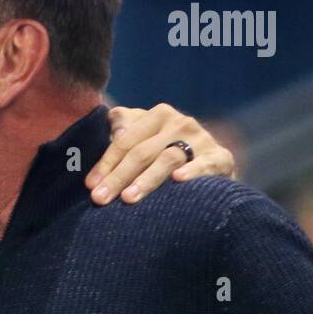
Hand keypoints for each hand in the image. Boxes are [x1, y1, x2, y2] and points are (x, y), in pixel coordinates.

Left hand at [85, 103, 236, 205]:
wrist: (210, 166)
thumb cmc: (163, 153)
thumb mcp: (142, 137)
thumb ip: (122, 129)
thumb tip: (114, 131)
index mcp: (158, 114)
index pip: (125, 140)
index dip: (106, 163)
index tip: (90, 185)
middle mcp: (181, 122)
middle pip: (142, 152)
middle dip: (118, 177)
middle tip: (100, 199)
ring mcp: (203, 139)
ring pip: (168, 159)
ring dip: (146, 180)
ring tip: (128, 199)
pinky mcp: (222, 158)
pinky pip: (205, 165)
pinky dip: (192, 172)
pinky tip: (177, 181)